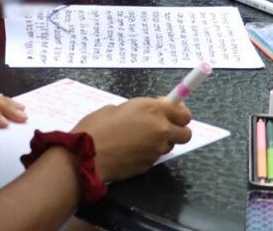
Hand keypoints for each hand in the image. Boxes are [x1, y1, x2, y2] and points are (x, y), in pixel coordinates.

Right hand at [72, 97, 192, 181]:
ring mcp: (156, 149)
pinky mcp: (149, 165)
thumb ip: (141, 110)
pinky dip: (147, 153)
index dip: (179, 112)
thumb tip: (149, 114)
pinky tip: (130, 150)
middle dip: (177, 130)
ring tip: (140, 139)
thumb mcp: (119, 108)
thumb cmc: (97, 126)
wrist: (86, 155)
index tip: (171, 111)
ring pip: (169, 145)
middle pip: (186, 133)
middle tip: (162, 127)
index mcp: (153, 109)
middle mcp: (160, 129)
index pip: (183, 113)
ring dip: (161, 142)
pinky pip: (154, 156)